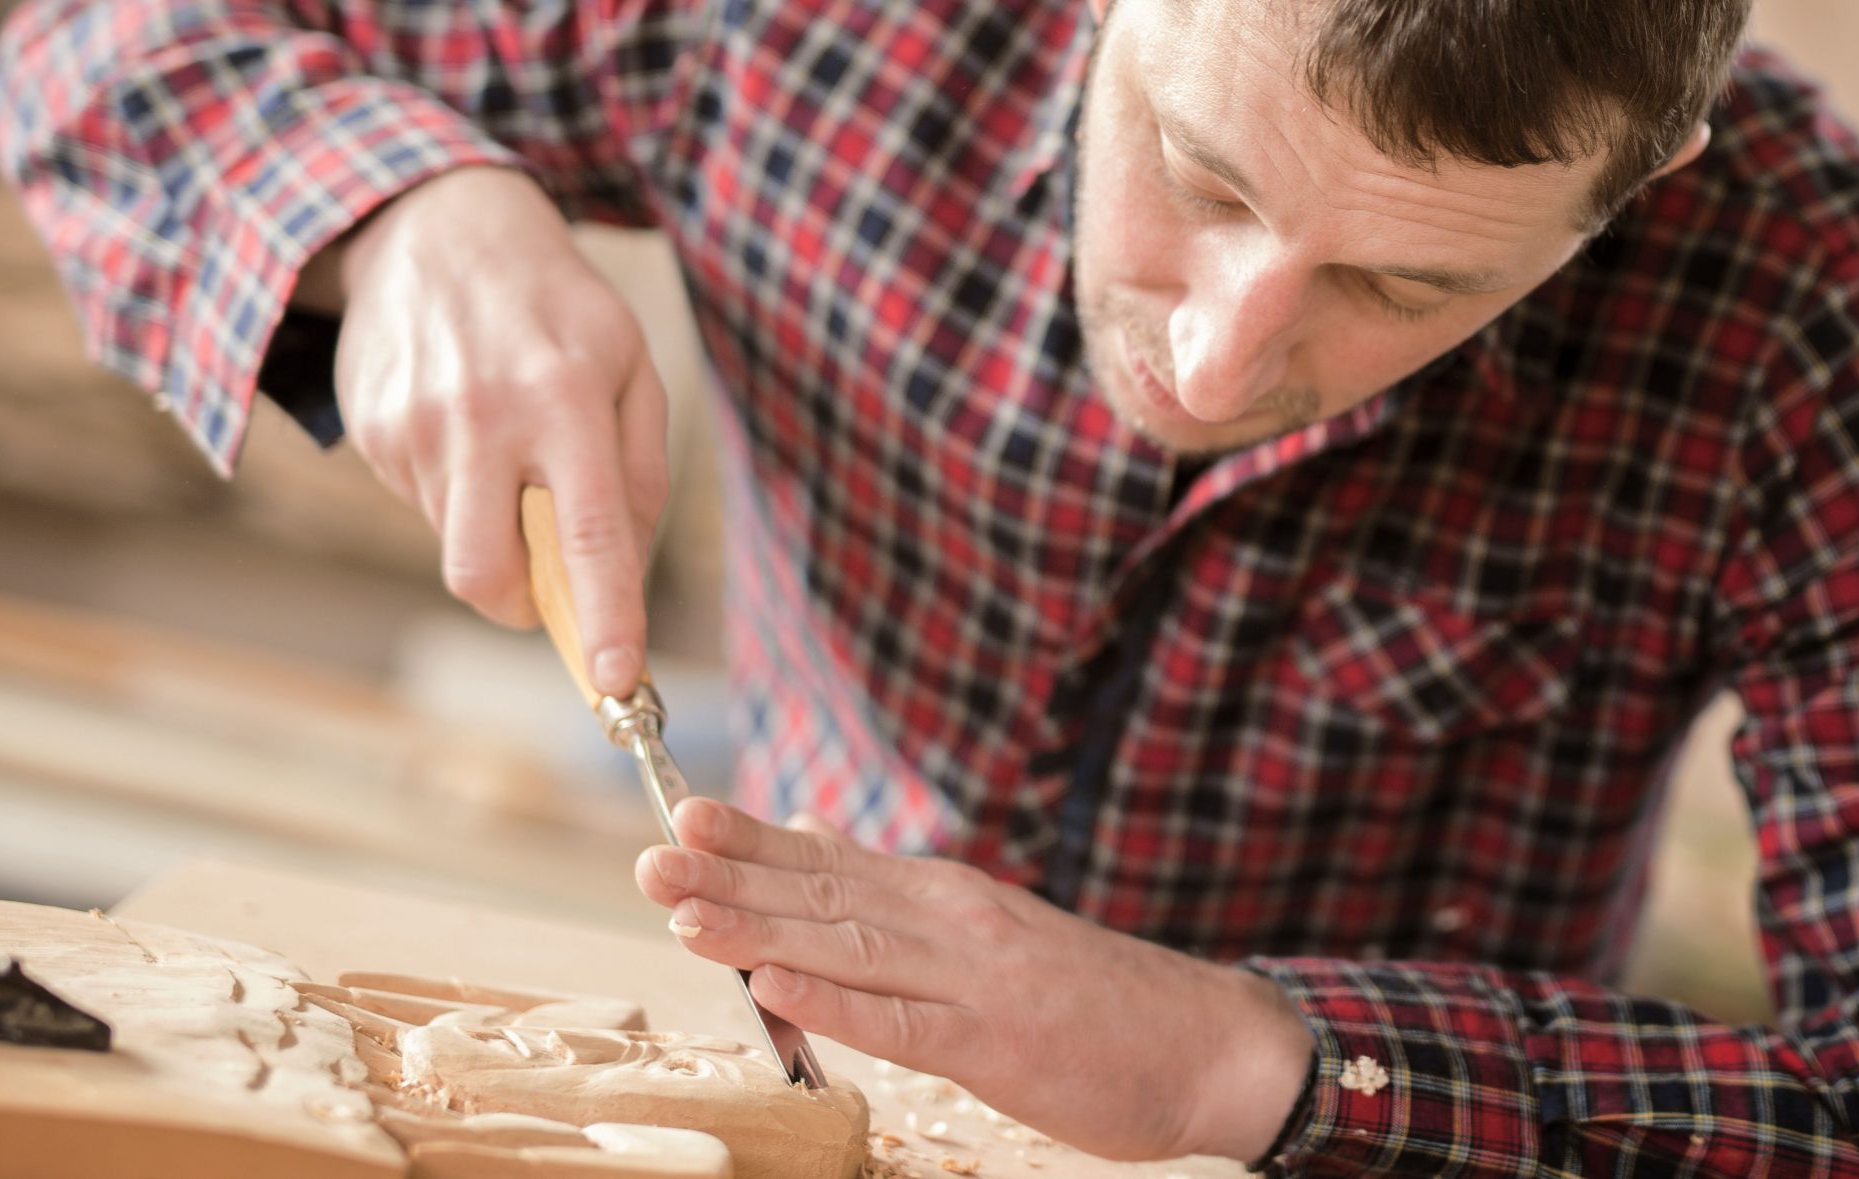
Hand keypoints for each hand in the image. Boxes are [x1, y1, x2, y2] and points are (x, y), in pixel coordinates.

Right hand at [305, 166, 667, 695]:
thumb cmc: (556, 311)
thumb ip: (639, 473)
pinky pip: (420, 505)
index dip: (604, 616)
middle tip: (546, 581)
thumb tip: (624, 576)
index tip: (617, 681)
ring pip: (453, 544)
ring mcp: (414, 427)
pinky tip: (462, 426)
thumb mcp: (629, 368)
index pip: (589, 533)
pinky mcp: (369, 431)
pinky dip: (452, 491)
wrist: (438, 229)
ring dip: (488, 528)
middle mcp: (482, 417)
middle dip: (519, 603)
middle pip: (485, 573)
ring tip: (504, 449)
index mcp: (565, 399)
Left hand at [634, 799, 1314, 1162]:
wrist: (1208, 1041)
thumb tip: (810, 845)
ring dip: (761, 928)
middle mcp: (953, 919)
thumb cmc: (1092, 998)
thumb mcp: (992, 932)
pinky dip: (834, 1003)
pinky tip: (777, 986)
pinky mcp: (995, 1042)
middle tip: (650, 858)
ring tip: (684, 912)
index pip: (832, 860)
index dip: (752, 840)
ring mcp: (973, 978)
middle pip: (823, 895)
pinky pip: (901, 1022)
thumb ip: (900, 899)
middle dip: (730, 877)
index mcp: (948, 895)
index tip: (681, 815)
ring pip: (848, 947)